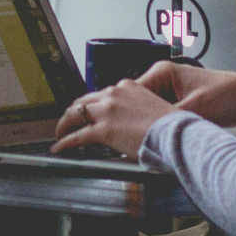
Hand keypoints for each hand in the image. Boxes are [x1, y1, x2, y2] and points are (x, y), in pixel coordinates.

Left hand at [54, 80, 177, 157]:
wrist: (175, 133)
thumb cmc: (171, 125)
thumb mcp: (153, 106)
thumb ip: (136, 109)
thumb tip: (130, 122)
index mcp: (127, 87)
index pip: (101, 94)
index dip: (92, 105)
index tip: (88, 112)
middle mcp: (113, 94)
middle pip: (83, 101)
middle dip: (74, 113)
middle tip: (68, 123)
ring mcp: (106, 111)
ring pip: (75, 115)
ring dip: (64, 125)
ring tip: (60, 134)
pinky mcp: (102, 129)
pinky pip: (76, 136)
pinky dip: (64, 142)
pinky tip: (59, 147)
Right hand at [137, 62, 235, 128]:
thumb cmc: (226, 94)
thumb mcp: (192, 110)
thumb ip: (166, 120)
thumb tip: (146, 131)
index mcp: (162, 72)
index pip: (132, 93)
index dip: (129, 112)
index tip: (127, 129)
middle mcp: (163, 80)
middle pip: (139, 103)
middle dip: (141, 120)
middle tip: (142, 135)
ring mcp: (170, 92)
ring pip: (150, 112)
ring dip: (154, 124)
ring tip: (157, 136)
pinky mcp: (178, 103)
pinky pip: (162, 116)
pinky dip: (163, 126)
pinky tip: (166, 135)